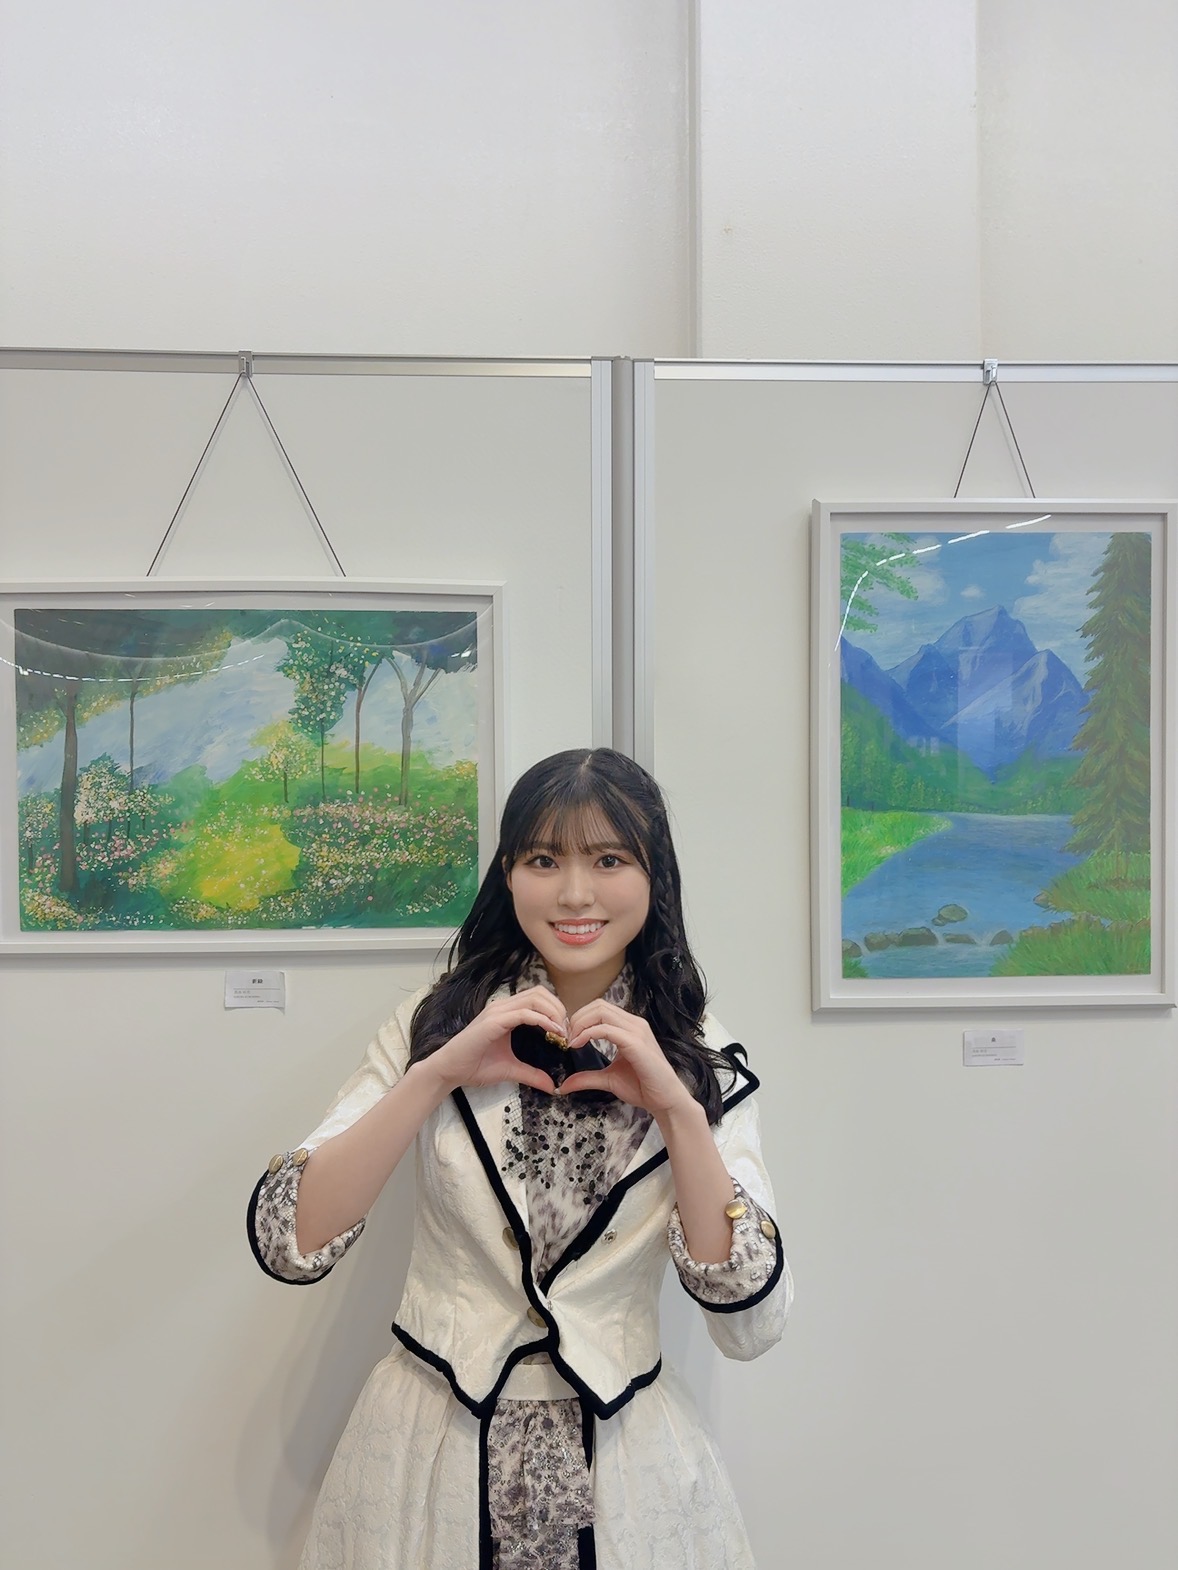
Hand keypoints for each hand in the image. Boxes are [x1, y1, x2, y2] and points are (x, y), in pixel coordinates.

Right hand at [430, 987, 567, 1094]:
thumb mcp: (510, 1070)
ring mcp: (497, 1011)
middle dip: (559, 1008)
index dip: (556, 1010)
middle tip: (568, 1029)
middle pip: (540, 993)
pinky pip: (524, 1013)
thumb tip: (552, 1086)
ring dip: (553, 1012)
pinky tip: (552, 1031)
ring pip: (534, 998)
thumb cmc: (474, 1066)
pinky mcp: (493, 1021)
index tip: (567, 1032)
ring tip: (563, 1030)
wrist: (449, 1070)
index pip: (538, 998)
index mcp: (507, 1013)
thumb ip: (531, 1074)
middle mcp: (502, 1007)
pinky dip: (542, 1019)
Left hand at [557, 1000, 694, 1118]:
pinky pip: (607, 1029)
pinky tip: (578, 1045)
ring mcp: (637, 1031)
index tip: (567, 1038)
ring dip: (580, 1024)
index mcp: (629, 1027)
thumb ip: (587, 1078)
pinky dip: (587, 1034)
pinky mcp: (636, 1043)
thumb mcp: (608, 1080)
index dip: (579, 1018)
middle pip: (598, 1005)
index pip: (599, 1008)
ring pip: (601, 1011)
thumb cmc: (643, 1087)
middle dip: (576, 1019)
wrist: (665, 1101)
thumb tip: (563, 1085)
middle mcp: (634, 1024)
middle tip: (566, 1038)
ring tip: (571, 1042)